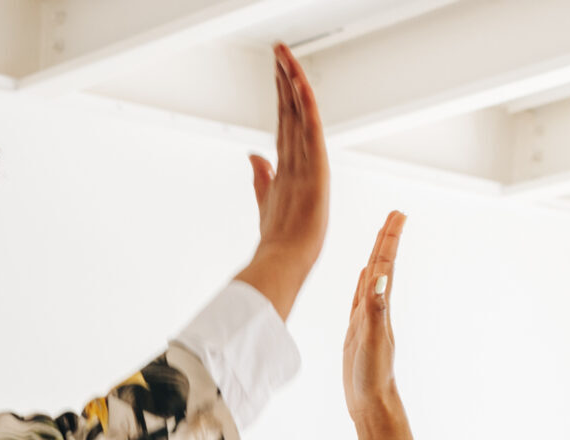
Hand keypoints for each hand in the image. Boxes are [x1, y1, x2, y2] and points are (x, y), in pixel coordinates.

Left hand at [233, 43, 328, 320]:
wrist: (286, 260)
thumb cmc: (284, 238)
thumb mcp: (267, 199)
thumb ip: (262, 175)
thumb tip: (253, 155)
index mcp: (291, 165)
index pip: (285, 120)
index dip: (281, 93)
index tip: (276, 68)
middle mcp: (302, 159)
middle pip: (293, 110)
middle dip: (286, 78)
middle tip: (280, 49)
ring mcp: (310, 164)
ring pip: (301, 114)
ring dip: (293, 83)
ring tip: (285, 56)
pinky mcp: (316, 172)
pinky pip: (310, 132)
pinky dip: (305, 107)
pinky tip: (300, 85)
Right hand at [343, 211, 404, 417]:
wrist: (372, 405)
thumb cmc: (373, 377)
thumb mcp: (372, 340)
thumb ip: (375, 309)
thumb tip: (381, 277)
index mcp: (380, 308)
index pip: (385, 266)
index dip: (390, 239)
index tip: (398, 214)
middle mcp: (377, 309)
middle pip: (382, 266)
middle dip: (387, 239)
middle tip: (395, 214)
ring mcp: (367, 320)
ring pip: (372, 279)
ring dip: (377, 256)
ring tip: (381, 237)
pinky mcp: (357, 331)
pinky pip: (359, 299)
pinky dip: (362, 283)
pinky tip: (364, 277)